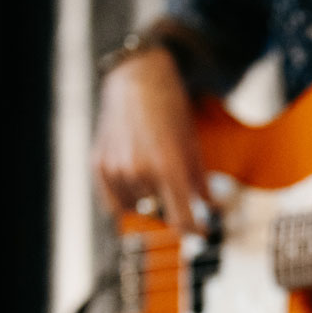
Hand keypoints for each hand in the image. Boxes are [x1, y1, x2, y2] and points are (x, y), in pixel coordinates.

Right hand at [92, 48, 209, 233]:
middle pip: (159, 213)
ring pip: (136, 207)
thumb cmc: (170, 110)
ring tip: (154, 172)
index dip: (194, 231)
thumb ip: (201, 183)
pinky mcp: (99, 165)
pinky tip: (136, 186)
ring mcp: (116, 169)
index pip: (181, 219)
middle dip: (171, 206)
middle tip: (176, 189)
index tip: (200, 233)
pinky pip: (113, 202)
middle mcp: (139, 172)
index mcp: (168, 167)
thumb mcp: (193, 146)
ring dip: (148, 200)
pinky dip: (125, 200)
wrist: (138, 79)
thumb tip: (212, 209)